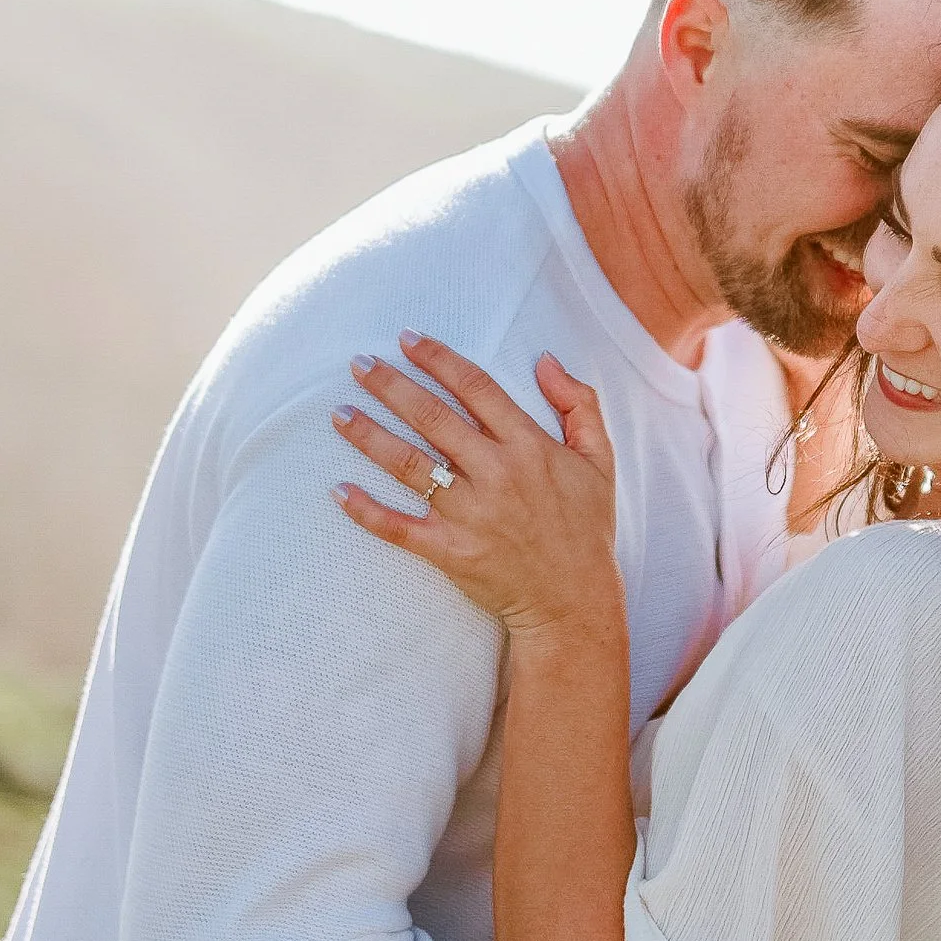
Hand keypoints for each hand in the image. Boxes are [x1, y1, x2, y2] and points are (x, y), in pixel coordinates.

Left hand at [334, 338, 620, 646]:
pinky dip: (367, 511)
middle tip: (357, 363)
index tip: (408, 339)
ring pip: (409, 465)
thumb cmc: (586, 527)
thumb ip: (579, 404)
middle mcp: (496, 474)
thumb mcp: (600, 459)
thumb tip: (547, 359)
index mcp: (530, 447)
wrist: (574, 601)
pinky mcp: (450, 551)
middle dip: (391, 385)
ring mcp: (470, 514)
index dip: (439, 359)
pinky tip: (339, 490)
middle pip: (432, 417)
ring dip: (369, 436)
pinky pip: (399, 528)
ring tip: (339, 413)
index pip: (477, 388)